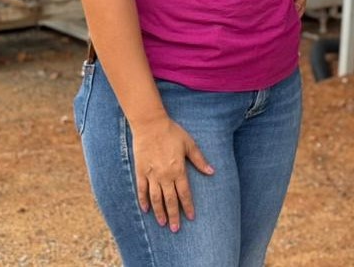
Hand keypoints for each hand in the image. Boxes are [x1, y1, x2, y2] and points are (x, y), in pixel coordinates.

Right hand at [131, 117, 214, 231]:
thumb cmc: (172, 133)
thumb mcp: (189, 144)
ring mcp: (151, 175)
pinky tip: (146, 210)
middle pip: (170, 200)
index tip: (192, 218)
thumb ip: (200, 160)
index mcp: (178, 170)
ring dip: (159, 212)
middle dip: (174, 216)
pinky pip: (141, 190)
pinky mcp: (141, 172)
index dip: (188, 206)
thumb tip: (212, 172)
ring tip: (162, 224)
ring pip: (155, 198)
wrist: (150, 125)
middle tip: (176, 229)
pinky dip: (143, 201)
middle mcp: (164, 175)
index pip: (184, 193)